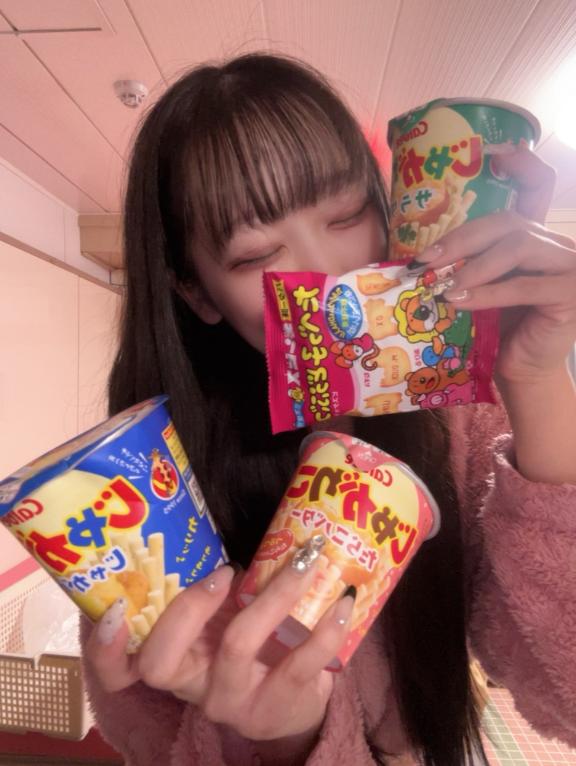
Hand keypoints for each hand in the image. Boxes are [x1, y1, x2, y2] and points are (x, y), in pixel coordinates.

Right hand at [85, 559, 353, 742]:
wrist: (295, 700)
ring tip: (305, 564)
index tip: (119, 606)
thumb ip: (212, 584)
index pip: (121, 668)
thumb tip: (213, 515)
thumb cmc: (251, 644)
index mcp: (174, 658)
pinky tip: (342, 602)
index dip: (107, 648)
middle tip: (224, 570)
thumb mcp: (223, 618)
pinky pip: (300, 663)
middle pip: (163, 659)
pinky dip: (325, 626)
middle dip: (189, 607)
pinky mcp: (278, 706)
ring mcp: (234, 700)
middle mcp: (194, 685)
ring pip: (236, 647)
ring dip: (272, 596)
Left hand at [414, 144, 575, 384]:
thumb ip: (466, 262)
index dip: (523, 166)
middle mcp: (557, 243)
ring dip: (473, 268)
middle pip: (508, 222)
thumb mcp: (479, 287)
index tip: (498, 154)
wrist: (521, 371)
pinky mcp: (572, 293)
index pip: (537, 187)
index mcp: (535, 236)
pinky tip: (460, 303)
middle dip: (461, 240)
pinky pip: (523, 285)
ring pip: (518, 247)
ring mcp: (570, 265)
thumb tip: (418, 254)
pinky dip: (487, 293)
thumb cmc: (495, 329)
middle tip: (424, 262)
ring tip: (442, 288)